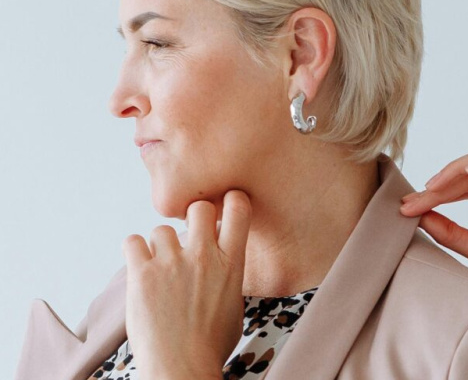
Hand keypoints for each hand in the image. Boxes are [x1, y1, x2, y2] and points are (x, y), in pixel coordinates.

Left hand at [122, 190, 251, 378]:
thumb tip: (221, 263)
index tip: (224, 206)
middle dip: (192, 216)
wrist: (181, 368)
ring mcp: (171, 263)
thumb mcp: (234, 305)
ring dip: (159, 244)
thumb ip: (228, 275)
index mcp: (232, 263)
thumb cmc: (209, 345)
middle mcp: (203, 256)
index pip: (238, 209)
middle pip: (198, 207)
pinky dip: (134, 251)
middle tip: (187, 234)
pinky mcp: (142, 274)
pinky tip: (139, 266)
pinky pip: (132, 242)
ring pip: (161, 229)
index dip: (230, 201)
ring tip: (159, 266)